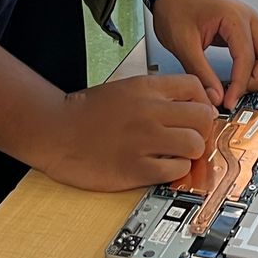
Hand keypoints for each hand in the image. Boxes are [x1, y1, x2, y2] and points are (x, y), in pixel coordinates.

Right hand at [38, 74, 218, 191]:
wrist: (54, 131)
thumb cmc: (85, 113)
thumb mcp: (124, 89)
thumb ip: (155, 94)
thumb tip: (189, 105)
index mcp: (145, 88)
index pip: (195, 87)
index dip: (202, 102)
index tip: (198, 114)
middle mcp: (149, 111)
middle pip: (203, 117)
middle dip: (201, 129)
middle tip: (190, 137)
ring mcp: (144, 140)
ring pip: (195, 144)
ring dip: (191, 152)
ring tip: (176, 154)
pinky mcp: (136, 168)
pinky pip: (176, 169)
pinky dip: (175, 170)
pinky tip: (162, 166)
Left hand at [151, 0, 257, 109]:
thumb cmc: (176, 7)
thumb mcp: (182, 44)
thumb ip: (200, 72)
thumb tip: (216, 97)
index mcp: (234, 17)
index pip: (248, 58)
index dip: (240, 85)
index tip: (229, 101)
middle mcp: (250, 17)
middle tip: (239, 91)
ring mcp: (254, 20)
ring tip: (246, 81)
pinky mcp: (252, 26)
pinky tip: (250, 70)